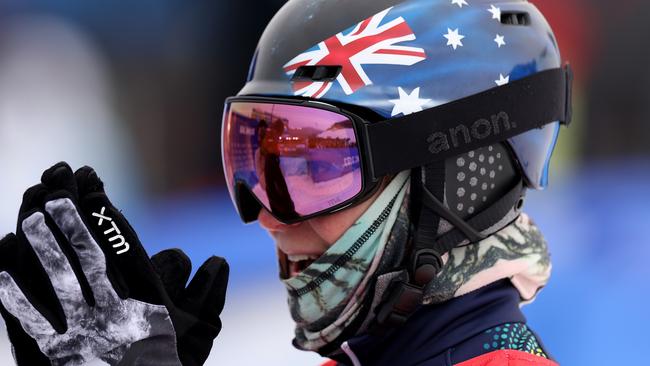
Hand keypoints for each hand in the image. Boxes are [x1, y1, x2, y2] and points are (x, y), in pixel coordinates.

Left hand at [0, 163, 228, 364]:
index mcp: (149, 305)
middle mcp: (111, 313)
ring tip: (30, 206)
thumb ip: (211, 295)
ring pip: (54, 277)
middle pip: (85, 253)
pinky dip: (12, 288)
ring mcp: (79, 333)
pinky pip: (27, 318)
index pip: (123, 246)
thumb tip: (216, 260)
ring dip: (40, 239)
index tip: (91, 183)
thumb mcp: (202, 337)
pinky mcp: (52, 356)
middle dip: (69, 213)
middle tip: (56, 179)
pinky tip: (1, 260)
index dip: (103, 211)